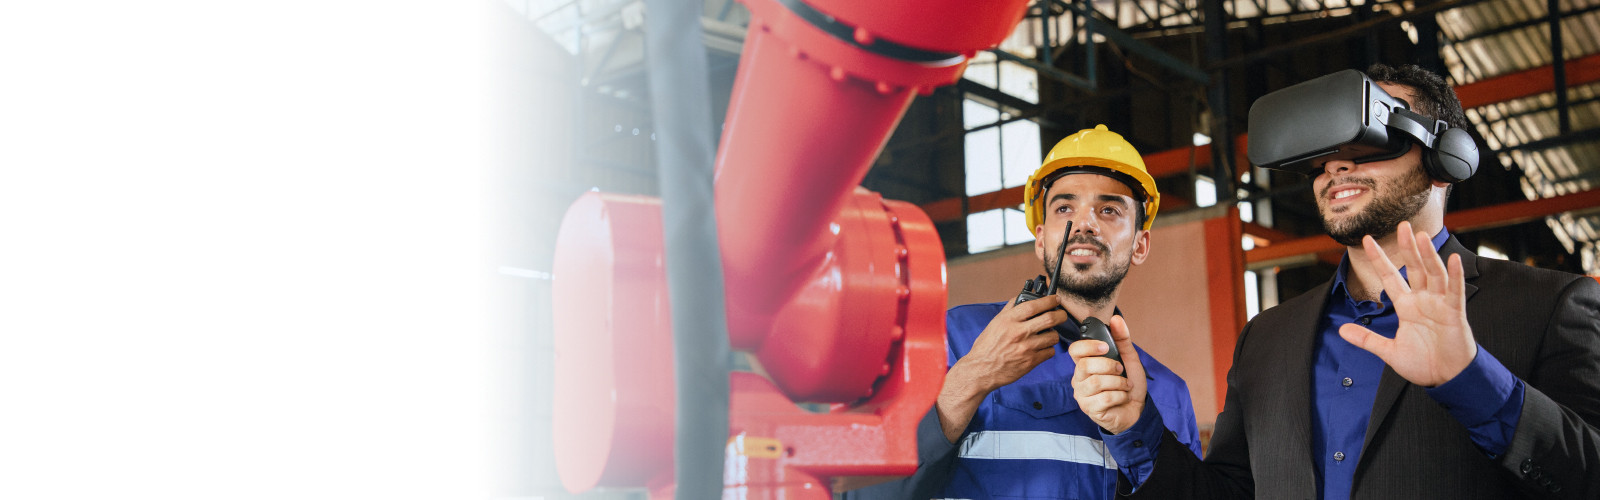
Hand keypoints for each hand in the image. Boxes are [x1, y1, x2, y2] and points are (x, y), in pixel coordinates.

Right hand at [937, 295, 1067, 441]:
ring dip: (1053, 334)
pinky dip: (1048, 349)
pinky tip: (1041, 348)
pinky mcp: (1031, 362)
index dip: (1048, 300)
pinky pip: (1050, 352)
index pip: (1034, 305)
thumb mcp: (995, 324)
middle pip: (1050, 319)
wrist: (981, 370)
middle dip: (1060, 315)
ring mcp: (1026, 348)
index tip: (1055, 299)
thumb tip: (1023, 297)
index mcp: (1008, 320)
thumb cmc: (986, 347)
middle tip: (1061, 314)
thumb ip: (1010, 310)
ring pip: (1053, 336)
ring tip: (1047, 335)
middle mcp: (1019, 333)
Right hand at [1070, 315, 1146, 433]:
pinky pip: (1105, 398)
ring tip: (1125, 385)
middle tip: (1120, 370)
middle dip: (1109, 365)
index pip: (1074, 350)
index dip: (1088, 346)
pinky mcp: (1089, 408)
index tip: (1105, 346)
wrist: (1137, 409)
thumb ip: (1122, 339)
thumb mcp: (1128, 358)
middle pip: (1085, 365)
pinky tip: (1122, 397)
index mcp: (1085, 363)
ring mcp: (1082, 394)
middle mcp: (1079, 378)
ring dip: (1118, 382)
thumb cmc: (1128, 384)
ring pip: (1096, 382)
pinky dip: (1120, 396)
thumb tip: (1116, 318)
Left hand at [1338, 221, 1476, 386]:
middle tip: (1402, 225)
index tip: (1367, 241)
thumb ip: (1366, 340)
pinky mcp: (1455, 314)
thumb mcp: (1389, 351)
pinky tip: (1453, 259)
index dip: (1380, 259)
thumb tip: (1341, 330)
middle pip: (1415, 268)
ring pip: (1434, 274)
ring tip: (1420, 236)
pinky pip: (1455, 292)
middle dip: (1407, 248)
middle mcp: (1423, 301)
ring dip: (1428, 256)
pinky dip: (1455, 276)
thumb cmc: (1423, 364)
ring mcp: (1440, 305)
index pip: (1391, 277)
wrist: (1447, 379)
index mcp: (1406, 307)